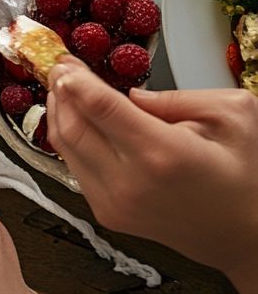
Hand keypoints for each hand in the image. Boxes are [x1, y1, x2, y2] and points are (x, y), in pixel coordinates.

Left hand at [48, 55, 257, 291]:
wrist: (243, 235)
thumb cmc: (243, 174)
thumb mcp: (232, 118)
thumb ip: (179, 97)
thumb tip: (132, 94)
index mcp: (162, 153)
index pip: (101, 108)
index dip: (76, 81)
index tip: (65, 62)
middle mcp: (131, 181)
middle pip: (74, 125)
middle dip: (60, 90)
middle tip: (60, 67)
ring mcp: (115, 202)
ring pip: (65, 147)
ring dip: (58, 112)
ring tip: (62, 87)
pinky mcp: (107, 214)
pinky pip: (74, 167)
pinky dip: (68, 138)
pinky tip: (74, 118)